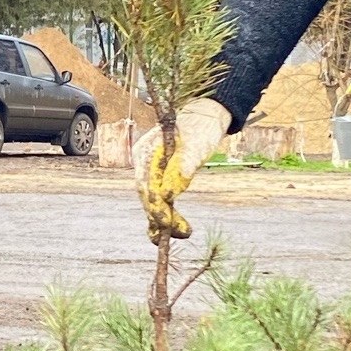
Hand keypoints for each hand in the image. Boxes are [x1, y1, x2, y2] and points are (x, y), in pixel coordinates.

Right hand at [133, 99, 231, 237]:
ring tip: (182, 233)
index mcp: (146, 149)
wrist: (206, 118)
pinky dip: (166, 213)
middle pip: (146, 194)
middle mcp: (143, 161)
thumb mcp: (196, 144)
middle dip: (161, 216)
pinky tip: (175, 228)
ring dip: (165, 219)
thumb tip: (170, 192)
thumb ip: (184, 166)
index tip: (167, 222)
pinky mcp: (161, 177)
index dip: (155, 205)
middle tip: (180, 232)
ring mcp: (151, 169)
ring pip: (152, 199)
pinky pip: (159, 198)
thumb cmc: (201, 128)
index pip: (146, 184)